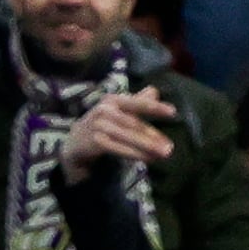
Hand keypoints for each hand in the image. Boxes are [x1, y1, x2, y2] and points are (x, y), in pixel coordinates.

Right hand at [58, 87, 178, 184]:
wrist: (75, 143)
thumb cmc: (102, 124)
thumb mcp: (118, 111)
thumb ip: (137, 102)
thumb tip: (155, 90)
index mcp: (113, 100)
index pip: (137, 103)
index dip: (154, 107)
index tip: (173, 112)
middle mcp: (104, 110)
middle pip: (134, 124)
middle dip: (153, 136)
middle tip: (170, 147)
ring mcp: (98, 125)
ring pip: (128, 137)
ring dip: (147, 147)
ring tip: (164, 154)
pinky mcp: (94, 141)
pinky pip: (119, 148)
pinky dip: (135, 154)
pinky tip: (148, 159)